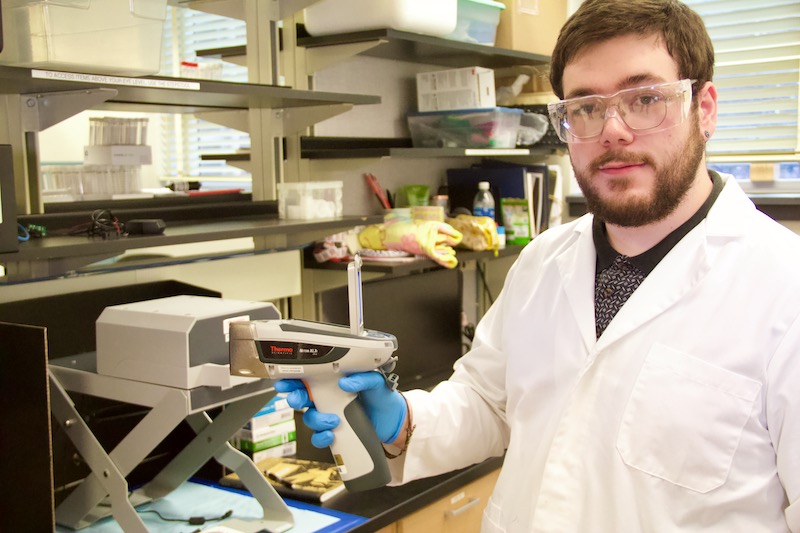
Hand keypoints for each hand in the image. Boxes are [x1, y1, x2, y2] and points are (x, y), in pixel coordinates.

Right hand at [274, 372, 406, 448]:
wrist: (393, 419)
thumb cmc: (382, 396)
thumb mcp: (376, 382)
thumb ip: (364, 378)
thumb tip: (346, 382)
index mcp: (334, 382)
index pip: (308, 378)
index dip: (293, 379)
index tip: (285, 382)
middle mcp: (328, 398)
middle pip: (302, 398)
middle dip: (295, 398)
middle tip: (300, 400)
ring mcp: (329, 416)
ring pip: (310, 418)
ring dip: (316, 420)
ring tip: (333, 421)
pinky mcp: (335, 432)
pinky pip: (319, 437)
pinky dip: (321, 438)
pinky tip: (331, 435)